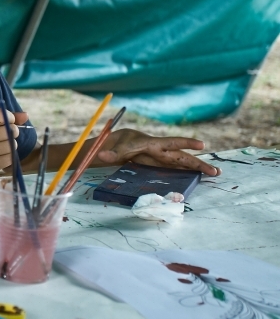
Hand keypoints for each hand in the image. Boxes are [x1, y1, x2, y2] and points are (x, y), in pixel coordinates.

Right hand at [0, 110, 28, 173]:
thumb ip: (4, 118)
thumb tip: (26, 115)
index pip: (3, 115)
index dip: (10, 118)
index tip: (5, 122)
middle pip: (12, 130)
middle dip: (12, 132)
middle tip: (2, 136)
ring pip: (13, 144)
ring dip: (10, 145)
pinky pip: (11, 157)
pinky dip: (8, 156)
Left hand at [95, 129, 220, 175]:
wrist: (123, 143)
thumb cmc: (120, 144)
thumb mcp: (115, 148)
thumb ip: (110, 152)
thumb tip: (101, 155)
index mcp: (153, 144)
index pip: (171, 143)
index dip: (185, 144)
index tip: (201, 145)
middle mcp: (162, 150)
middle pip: (182, 156)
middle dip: (197, 163)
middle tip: (214, 170)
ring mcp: (164, 158)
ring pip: (184, 163)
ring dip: (199, 168)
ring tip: (216, 173)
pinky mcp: (163, 164)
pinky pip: (179, 168)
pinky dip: (190, 172)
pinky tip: (202, 176)